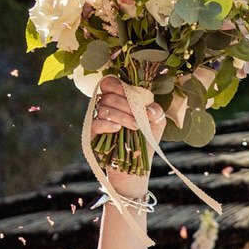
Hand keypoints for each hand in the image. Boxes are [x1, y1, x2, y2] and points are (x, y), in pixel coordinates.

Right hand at [93, 77, 161, 203]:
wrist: (137, 165)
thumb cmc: (145, 140)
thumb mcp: (156, 123)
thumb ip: (156, 110)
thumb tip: (150, 108)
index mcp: (118, 98)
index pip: (110, 83)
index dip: (120, 86)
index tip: (135, 97)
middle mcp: (105, 106)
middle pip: (109, 95)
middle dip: (127, 105)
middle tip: (140, 118)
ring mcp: (97, 120)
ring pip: (104, 109)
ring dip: (122, 116)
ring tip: (136, 127)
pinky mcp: (92, 134)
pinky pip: (95, 124)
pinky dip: (107, 125)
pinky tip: (118, 129)